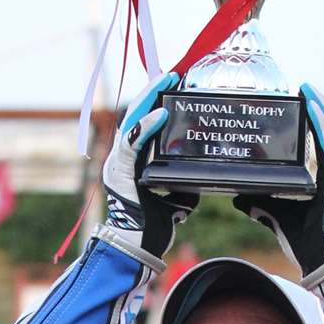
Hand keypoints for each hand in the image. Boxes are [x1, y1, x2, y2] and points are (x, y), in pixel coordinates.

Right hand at [102, 72, 198, 258]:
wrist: (136, 250)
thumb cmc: (153, 226)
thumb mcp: (176, 197)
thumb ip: (183, 180)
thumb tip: (204, 174)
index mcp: (134, 160)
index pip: (143, 121)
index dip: (156, 100)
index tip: (175, 83)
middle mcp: (123, 157)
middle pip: (135, 114)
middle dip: (153, 91)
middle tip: (173, 74)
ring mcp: (118, 164)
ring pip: (131, 121)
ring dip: (149, 99)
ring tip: (166, 81)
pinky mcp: (119, 173)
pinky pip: (131, 144)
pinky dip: (146, 127)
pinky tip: (160, 114)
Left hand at [233, 83, 323, 276]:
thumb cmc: (307, 242)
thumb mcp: (276, 216)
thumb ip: (259, 204)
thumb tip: (239, 197)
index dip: (316, 121)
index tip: (305, 103)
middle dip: (320, 108)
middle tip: (306, 89)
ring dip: (322, 109)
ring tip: (309, 90)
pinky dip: (323, 123)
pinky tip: (313, 106)